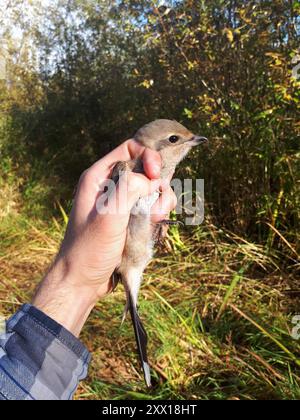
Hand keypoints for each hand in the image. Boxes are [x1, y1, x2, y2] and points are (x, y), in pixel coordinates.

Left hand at [33, 140, 176, 335]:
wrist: (83, 280)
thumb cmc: (89, 249)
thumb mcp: (108, 216)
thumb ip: (128, 189)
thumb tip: (150, 179)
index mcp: (99, 177)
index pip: (130, 148)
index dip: (148, 156)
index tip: (156, 175)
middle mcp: (112, 185)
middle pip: (147, 168)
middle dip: (158, 184)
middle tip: (157, 208)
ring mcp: (123, 202)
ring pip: (154, 188)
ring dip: (161, 202)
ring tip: (155, 220)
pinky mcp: (131, 217)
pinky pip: (154, 206)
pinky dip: (160, 214)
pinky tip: (154, 226)